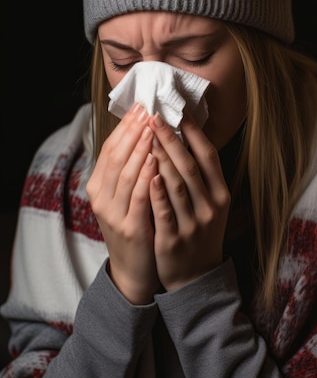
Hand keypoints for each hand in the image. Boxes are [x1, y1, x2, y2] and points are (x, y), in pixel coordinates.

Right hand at [86, 103, 159, 303]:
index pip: (109, 149)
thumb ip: (130, 168)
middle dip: (132, 131)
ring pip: (125, 173)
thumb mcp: (126, 196)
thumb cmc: (135, 225)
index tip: (140, 106)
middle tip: (147, 110)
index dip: (124, 127)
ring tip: (152, 128)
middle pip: (115, 157)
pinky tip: (157, 160)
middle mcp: (101, 198)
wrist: (134, 270)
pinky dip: (146, 176)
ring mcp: (113, 214)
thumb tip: (145, 132)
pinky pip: (137, 197)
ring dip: (139, 149)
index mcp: (98, 187)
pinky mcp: (129, 227)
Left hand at [149, 110, 230, 290]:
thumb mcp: (211, 205)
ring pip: (176, 185)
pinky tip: (147, 173)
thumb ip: (201, 177)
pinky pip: (163, 210)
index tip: (178, 110)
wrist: (196, 277)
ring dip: (161, 158)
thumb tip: (185, 137)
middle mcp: (210, 207)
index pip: (208, 157)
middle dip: (171, 139)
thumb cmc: (199, 232)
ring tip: (147, 136)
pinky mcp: (174, 239)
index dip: (194, 132)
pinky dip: (156, 191)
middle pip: (190, 166)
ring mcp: (193, 224)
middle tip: (154, 116)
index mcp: (221, 195)